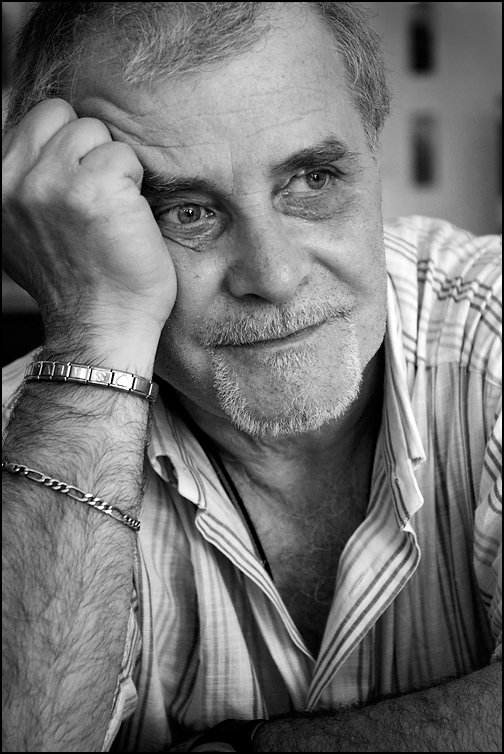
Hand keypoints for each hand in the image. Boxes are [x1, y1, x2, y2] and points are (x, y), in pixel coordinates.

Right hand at [2, 98, 175, 354]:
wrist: (101, 326)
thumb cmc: (77, 280)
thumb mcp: (21, 231)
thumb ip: (20, 184)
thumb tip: (30, 143)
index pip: (35, 122)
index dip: (66, 152)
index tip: (76, 196)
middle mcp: (12, 181)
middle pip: (61, 115)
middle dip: (86, 149)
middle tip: (97, 200)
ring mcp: (50, 182)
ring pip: (94, 130)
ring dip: (112, 167)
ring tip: (111, 212)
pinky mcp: (94, 188)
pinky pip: (124, 155)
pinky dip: (135, 185)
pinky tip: (127, 220)